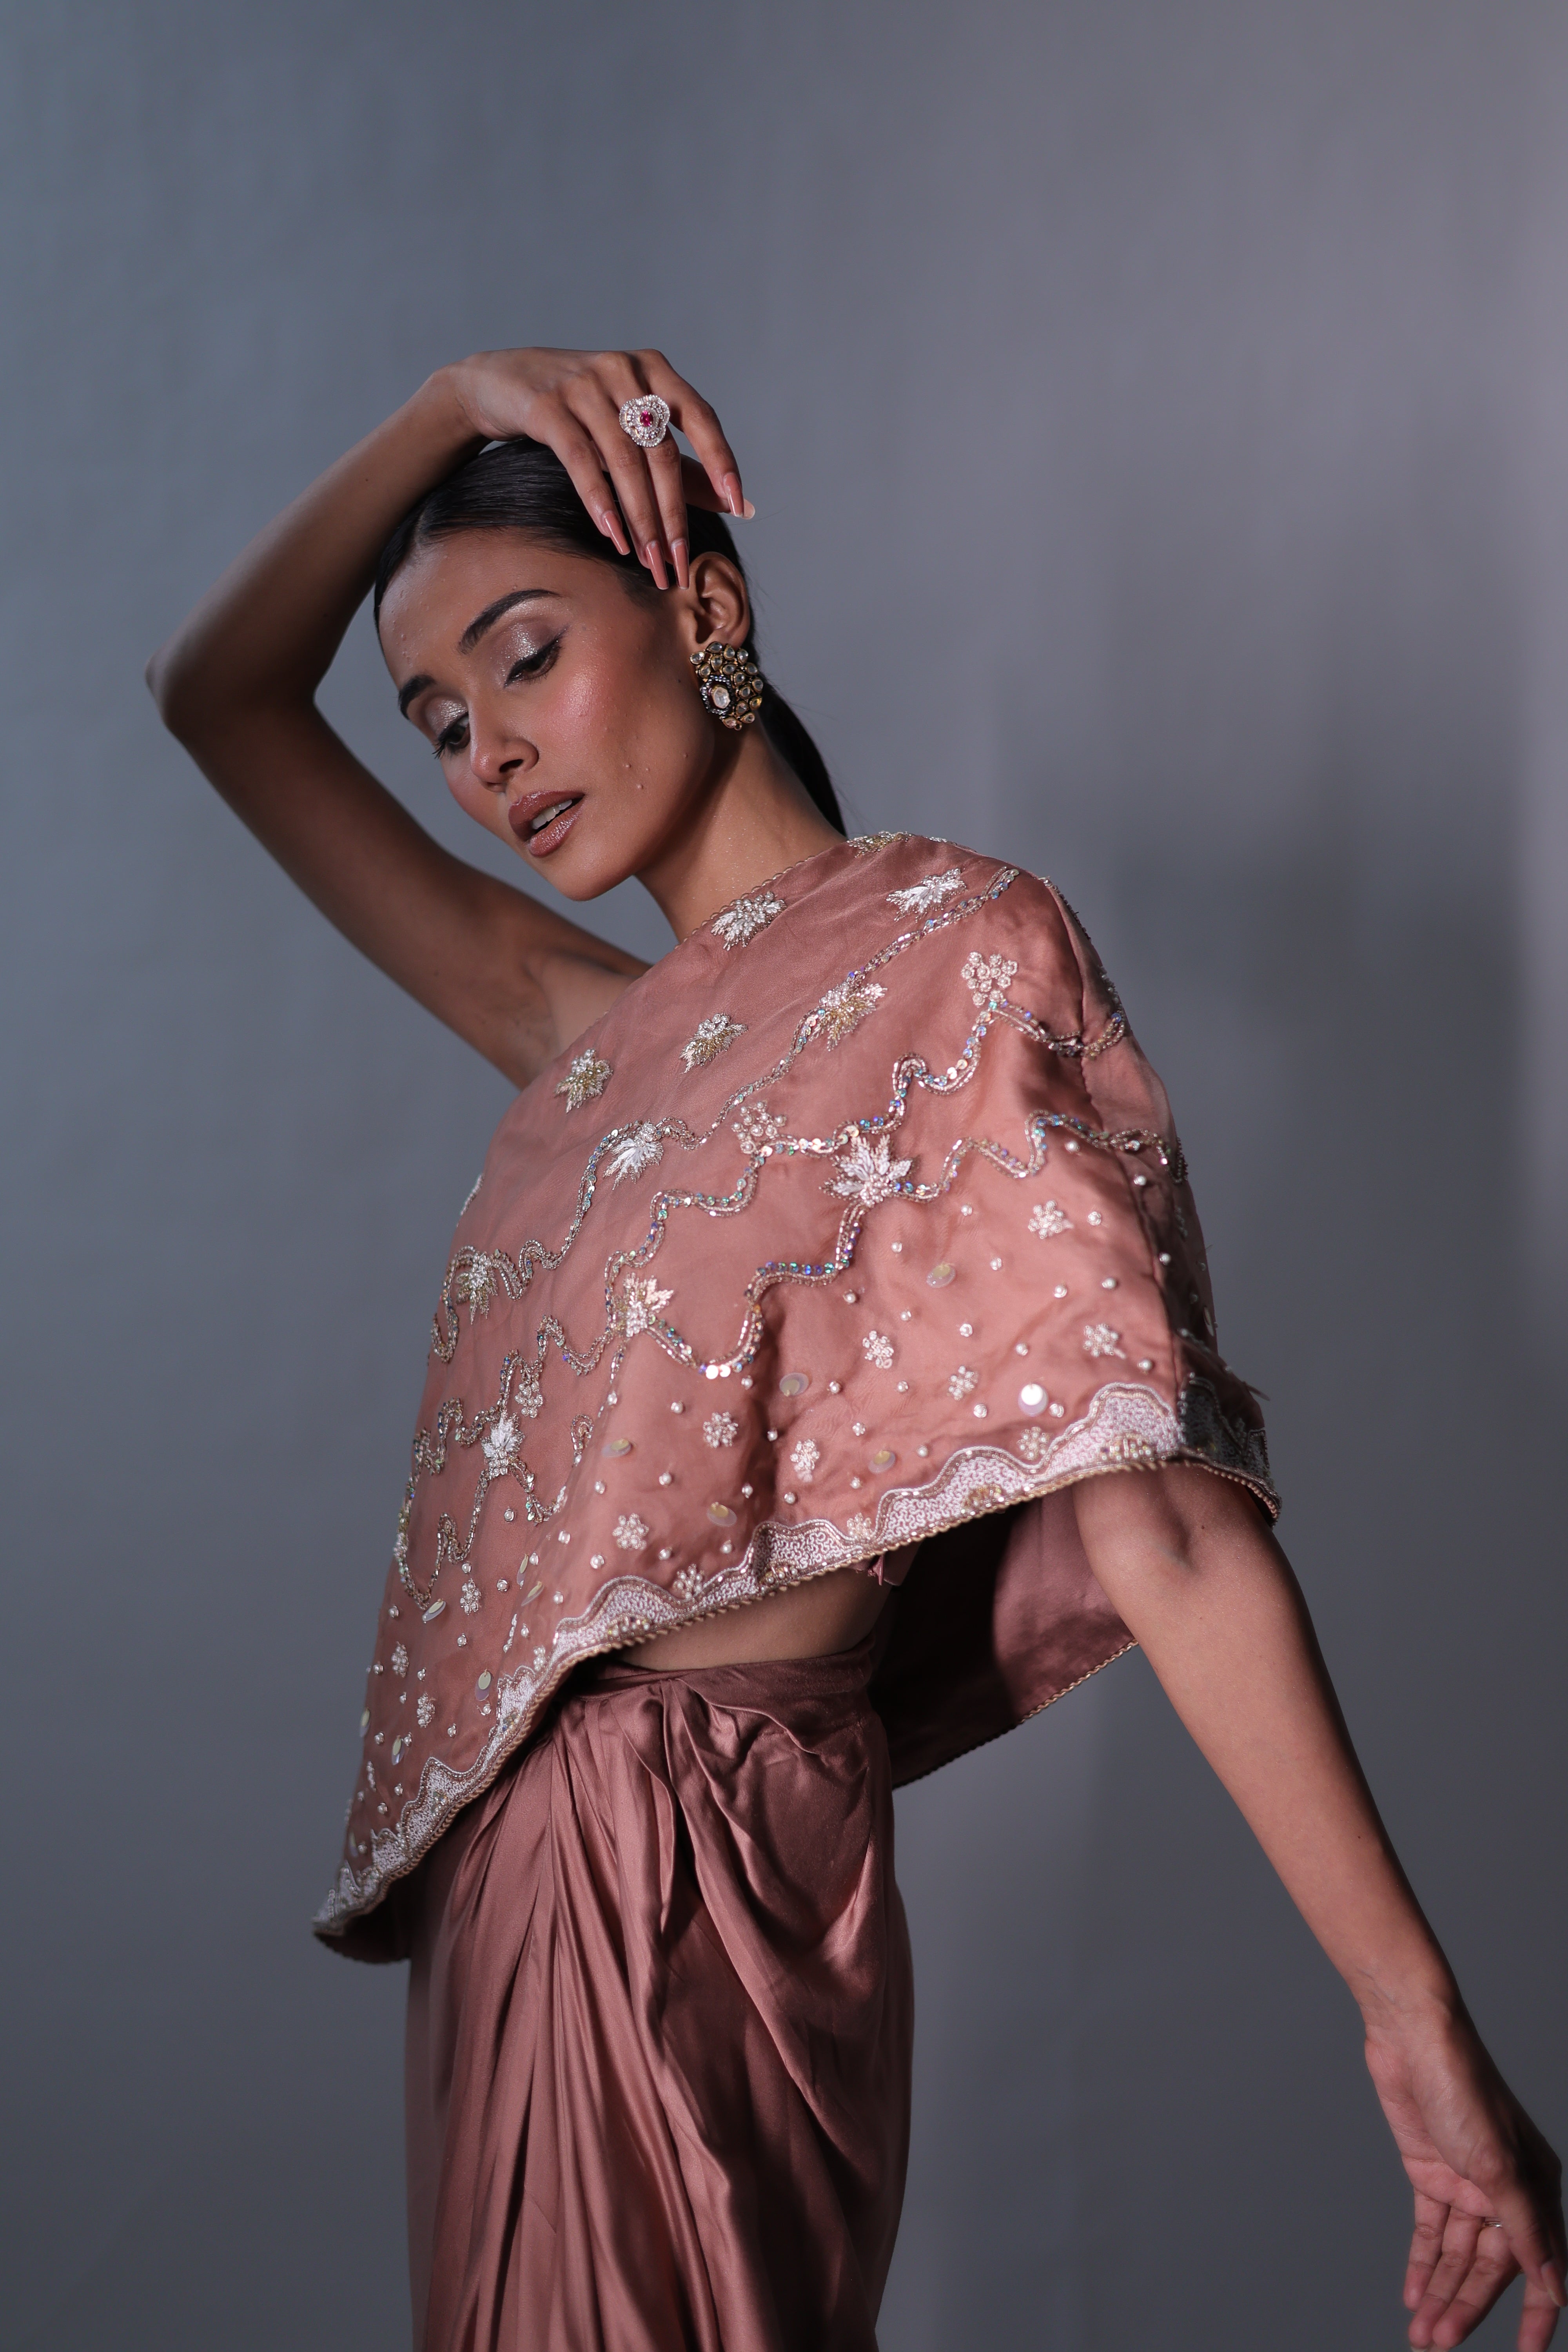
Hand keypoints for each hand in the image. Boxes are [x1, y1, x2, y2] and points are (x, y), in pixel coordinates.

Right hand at [445, 346, 751, 589]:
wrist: (499, 383)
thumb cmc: (579, 413)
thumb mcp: (633, 430)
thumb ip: (684, 466)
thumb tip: (742, 506)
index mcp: (653, 369)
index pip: (700, 416)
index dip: (720, 460)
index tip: (736, 506)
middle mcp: (623, 370)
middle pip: (660, 451)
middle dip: (673, 515)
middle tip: (679, 565)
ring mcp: (584, 384)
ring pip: (625, 462)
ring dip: (640, 520)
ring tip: (649, 562)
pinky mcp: (548, 405)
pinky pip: (582, 461)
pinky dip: (601, 502)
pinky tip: (613, 537)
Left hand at [1363, 2009, 1564, 2347]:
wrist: (1414, 2037)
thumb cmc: (1465, 2088)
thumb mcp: (1498, 2166)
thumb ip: (1525, 2229)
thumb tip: (1553, 2284)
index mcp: (1536, 2188)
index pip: (1540, 2265)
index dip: (1534, 2313)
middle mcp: (1504, 2190)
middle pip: (1488, 2266)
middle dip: (1465, 2306)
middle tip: (1438, 2343)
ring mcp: (1465, 2181)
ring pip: (1455, 2253)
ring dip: (1440, 2291)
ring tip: (1422, 2333)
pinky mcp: (1430, 2171)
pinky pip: (1429, 2229)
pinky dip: (1421, 2260)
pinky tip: (1412, 2292)